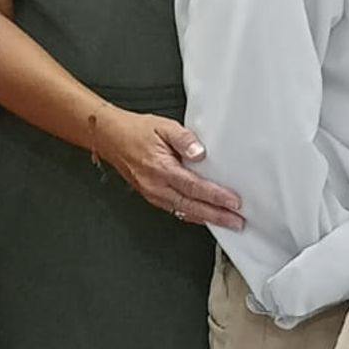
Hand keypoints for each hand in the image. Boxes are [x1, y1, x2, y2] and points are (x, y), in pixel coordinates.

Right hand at [98, 107, 244, 228]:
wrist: (111, 138)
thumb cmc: (136, 131)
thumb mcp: (163, 126)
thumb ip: (184, 139)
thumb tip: (200, 153)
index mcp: (161, 168)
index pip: (194, 187)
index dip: (215, 196)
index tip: (233, 203)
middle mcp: (156, 185)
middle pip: (191, 206)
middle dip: (216, 215)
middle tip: (236, 221)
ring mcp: (152, 193)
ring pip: (183, 212)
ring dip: (206, 218)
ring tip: (227, 222)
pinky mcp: (151, 195)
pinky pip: (175, 210)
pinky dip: (192, 215)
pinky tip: (204, 216)